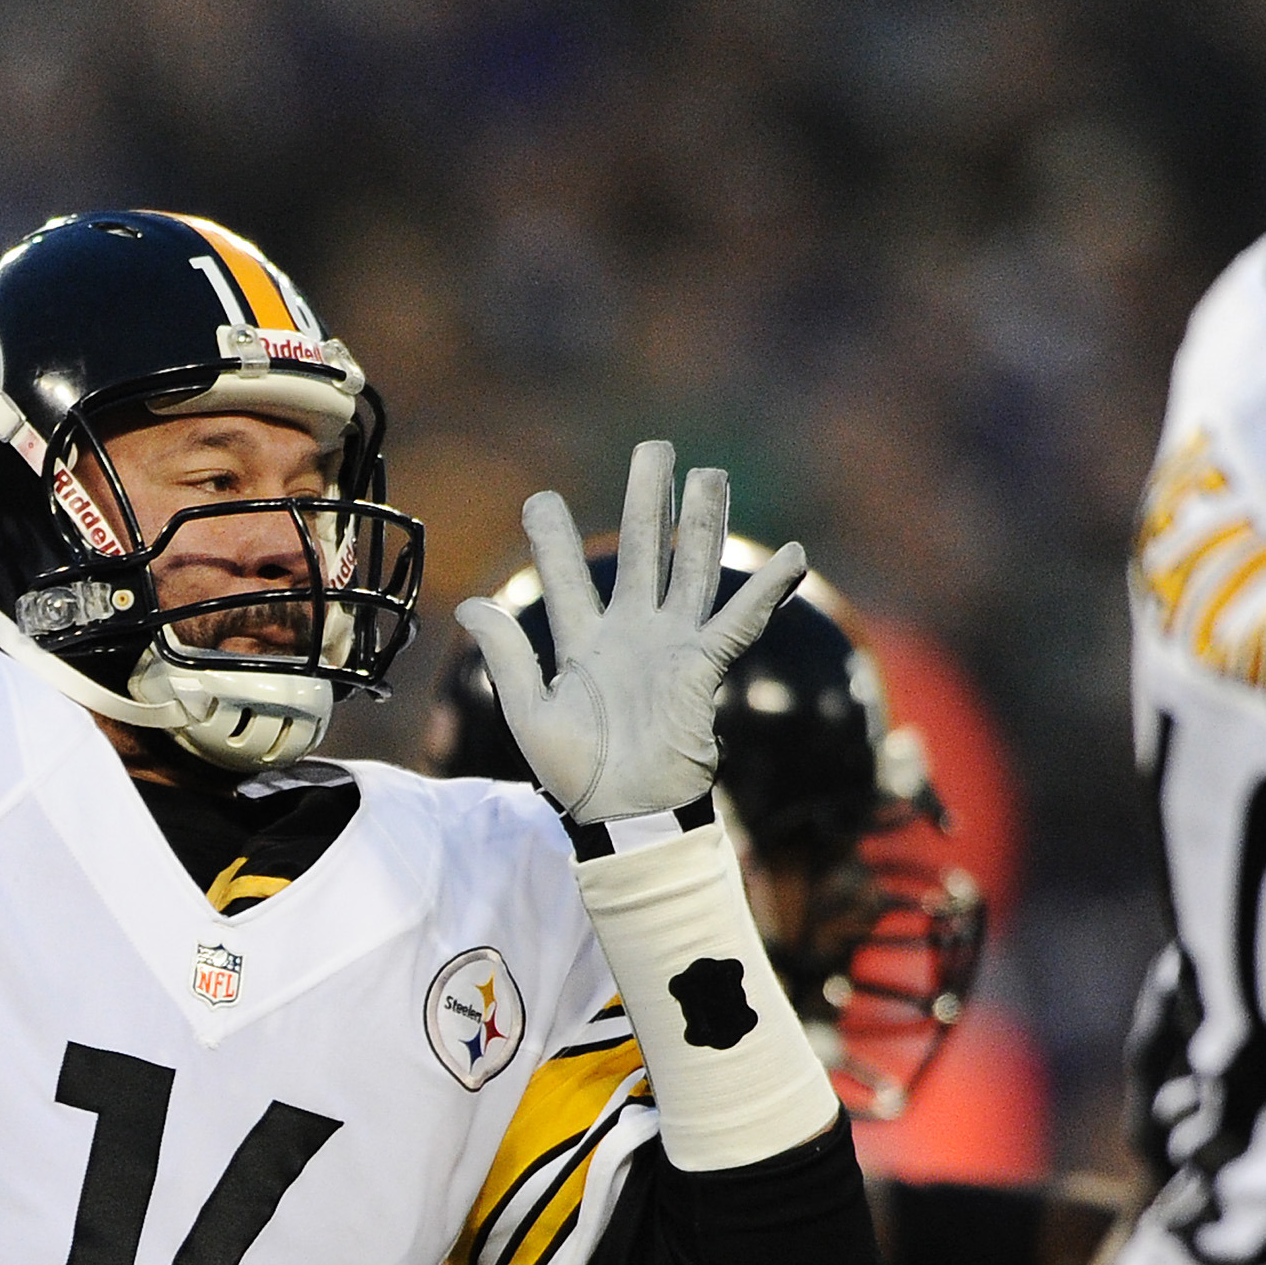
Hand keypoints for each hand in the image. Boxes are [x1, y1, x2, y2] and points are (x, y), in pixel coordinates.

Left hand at [456, 440, 806, 823]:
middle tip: (655, 448)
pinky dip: (765, 590)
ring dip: (703, 521)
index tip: (540, 499)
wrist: (626, 817)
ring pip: (690, 569)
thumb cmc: (576, 774)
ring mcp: (669, 646)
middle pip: (641, 550)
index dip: (553, 536)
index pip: (567, 575)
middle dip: (647, 498)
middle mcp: (629, 633)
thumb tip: (473, 604)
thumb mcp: (530, 714)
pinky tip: (793, 556)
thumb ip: (508, 657)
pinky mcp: (701, 669)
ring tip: (711, 473)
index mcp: (582, 642)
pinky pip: (737, 622)